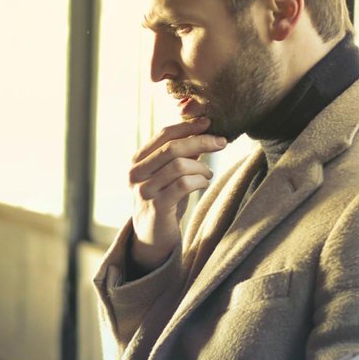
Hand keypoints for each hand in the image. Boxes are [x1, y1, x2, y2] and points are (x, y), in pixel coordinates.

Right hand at [128, 116, 226, 271]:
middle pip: (172, 148)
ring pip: (179, 166)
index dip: (188, 126)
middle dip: (200, 141)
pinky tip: (203, 183)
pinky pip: (183, 185)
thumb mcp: (169, 174)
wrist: (152, 237)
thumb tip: (203, 128)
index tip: (209, 122)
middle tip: (221, 142)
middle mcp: (136, 174)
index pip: (164, 134)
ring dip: (201, 167)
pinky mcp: (157, 207)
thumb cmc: (164, 200)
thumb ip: (181, 153)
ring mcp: (145, 191)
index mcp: (138, 160)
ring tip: (208, 174)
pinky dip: (199, 181)